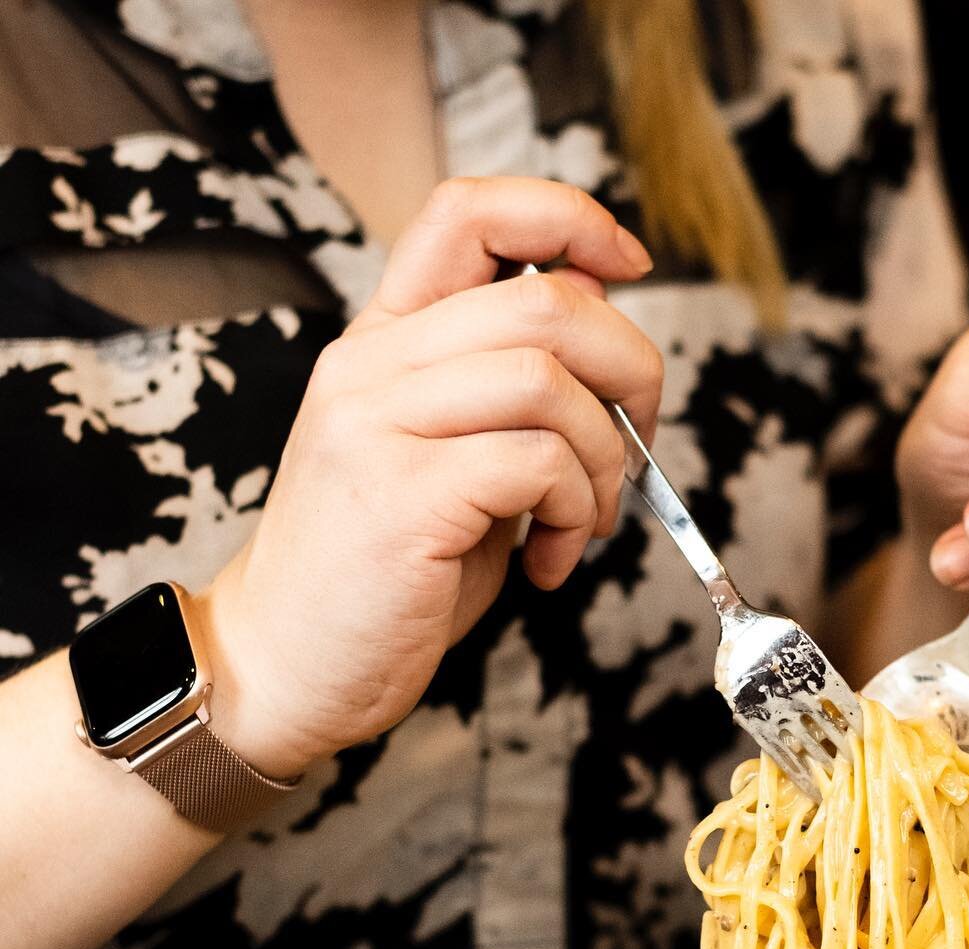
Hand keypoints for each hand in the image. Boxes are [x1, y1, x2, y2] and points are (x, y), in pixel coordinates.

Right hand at [203, 177, 662, 778]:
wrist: (284, 667)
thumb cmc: (382, 576)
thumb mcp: (450, 463)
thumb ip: (511, 401)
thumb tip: (609, 343)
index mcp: (382, 340)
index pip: (470, 212)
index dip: (567, 219)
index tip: (626, 267)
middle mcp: (372, 365)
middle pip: (543, 300)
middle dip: (630, 370)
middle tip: (637, 446)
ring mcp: (378, 426)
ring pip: (548, 382)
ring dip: (605, 460)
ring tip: (584, 524)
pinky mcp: (400, 497)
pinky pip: (536, 465)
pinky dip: (574, 515)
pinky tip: (548, 564)